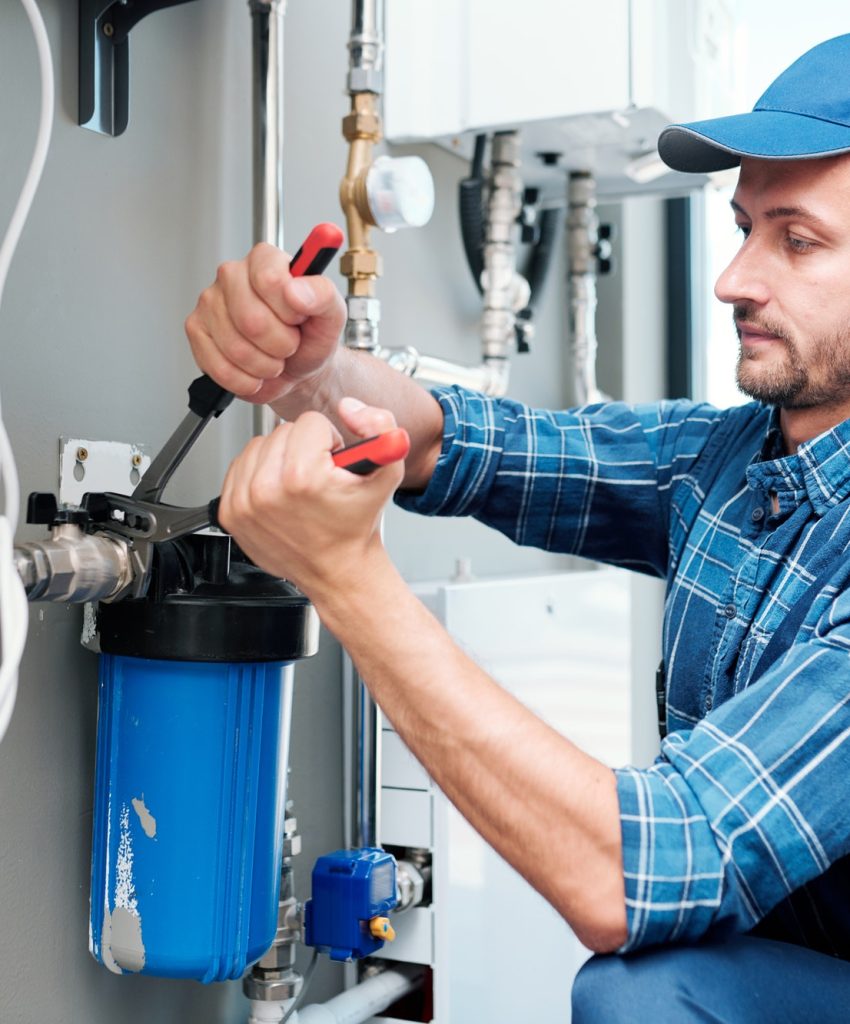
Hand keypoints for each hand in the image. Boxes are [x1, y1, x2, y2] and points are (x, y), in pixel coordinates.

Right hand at [185, 243, 345, 404]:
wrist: (298, 370)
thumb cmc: (310, 337)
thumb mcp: (332, 315)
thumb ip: (322, 294)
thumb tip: (296, 289)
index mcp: (265, 260)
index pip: (269, 280)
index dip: (289, 310)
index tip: (298, 317)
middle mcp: (232, 275)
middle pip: (251, 319)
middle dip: (279, 344)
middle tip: (289, 344)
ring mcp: (209, 302)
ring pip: (236, 348)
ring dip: (264, 365)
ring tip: (274, 358)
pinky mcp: (196, 331)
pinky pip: (219, 367)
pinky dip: (245, 379)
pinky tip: (255, 371)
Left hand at [218, 399, 403, 596]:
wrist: (338, 570)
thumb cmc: (357, 525)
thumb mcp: (389, 471)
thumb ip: (380, 426)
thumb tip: (348, 407)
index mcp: (302, 477)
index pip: (310, 423)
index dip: (328, 441)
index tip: (332, 465)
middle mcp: (267, 489)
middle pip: (282, 431)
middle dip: (304, 448)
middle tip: (319, 477)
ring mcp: (244, 502)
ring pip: (259, 445)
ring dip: (279, 458)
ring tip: (298, 485)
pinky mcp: (230, 512)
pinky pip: (240, 467)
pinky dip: (259, 474)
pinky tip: (279, 493)